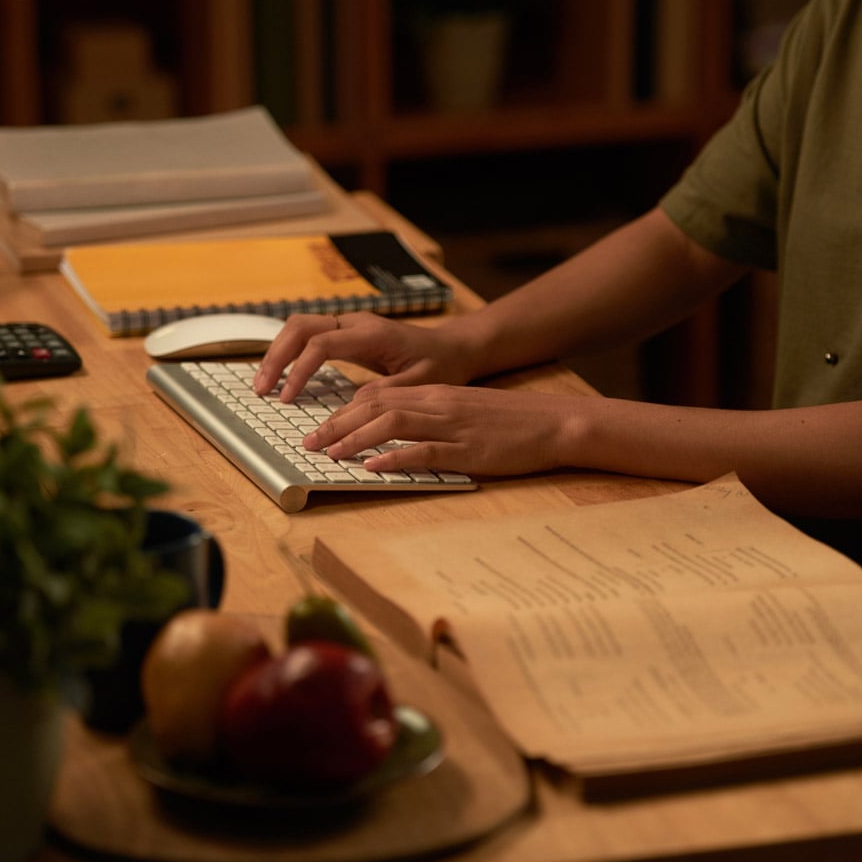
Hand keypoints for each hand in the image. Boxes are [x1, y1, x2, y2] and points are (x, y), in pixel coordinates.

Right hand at [252, 312, 478, 401]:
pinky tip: (281, 376)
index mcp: (373, 333)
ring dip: (278, 352)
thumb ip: (387, 392)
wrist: (453, 347)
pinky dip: (290, 352)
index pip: (321, 343)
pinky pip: (309, 335)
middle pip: (300, 326)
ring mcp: (349, 324)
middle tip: (261, 388)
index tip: (287, 397)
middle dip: (276, 356)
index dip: (299, 369)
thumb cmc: (440, 365)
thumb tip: (352, 405)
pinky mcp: (346, 333)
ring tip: (264, 383)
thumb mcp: (420, 384)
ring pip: (299, 326)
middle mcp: (356, 322)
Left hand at [301, 383, 589, 476]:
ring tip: (330, 454)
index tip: (319, 427)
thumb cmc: (509, 422)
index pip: (376, 395)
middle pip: (374, 406)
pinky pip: (423, 452)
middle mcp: (436, 404)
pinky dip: (394, 458)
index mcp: (434, 394)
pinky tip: (373, 466)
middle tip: (308, 443)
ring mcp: (451, 426)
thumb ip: (428, 418)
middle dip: (337, 424)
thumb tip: (391, 435)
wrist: (553, 423)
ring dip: (355, 439)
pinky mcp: (467, 449)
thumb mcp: (462, 411)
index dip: (343, 411)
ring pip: (391, 424)